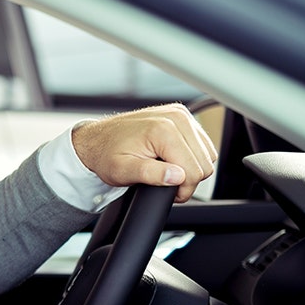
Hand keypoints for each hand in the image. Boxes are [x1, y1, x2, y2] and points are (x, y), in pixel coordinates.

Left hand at [72, 103, 217, 202]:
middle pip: (205, 163)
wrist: (96, 139)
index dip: (182, 189)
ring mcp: (181, 114)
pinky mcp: (182, 116)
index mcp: (164, 129)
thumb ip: (150, 174)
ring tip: (164, 168)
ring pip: (207, 154)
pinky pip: (202, 144)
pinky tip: (169, 158)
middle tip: (162, 180)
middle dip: (187, 179)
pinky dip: (190, 156)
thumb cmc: (106, 154)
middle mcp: (176, 117)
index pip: (194, 171)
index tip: (165, 191)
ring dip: (190, 167)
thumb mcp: (122, 170)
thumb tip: (177, 177)